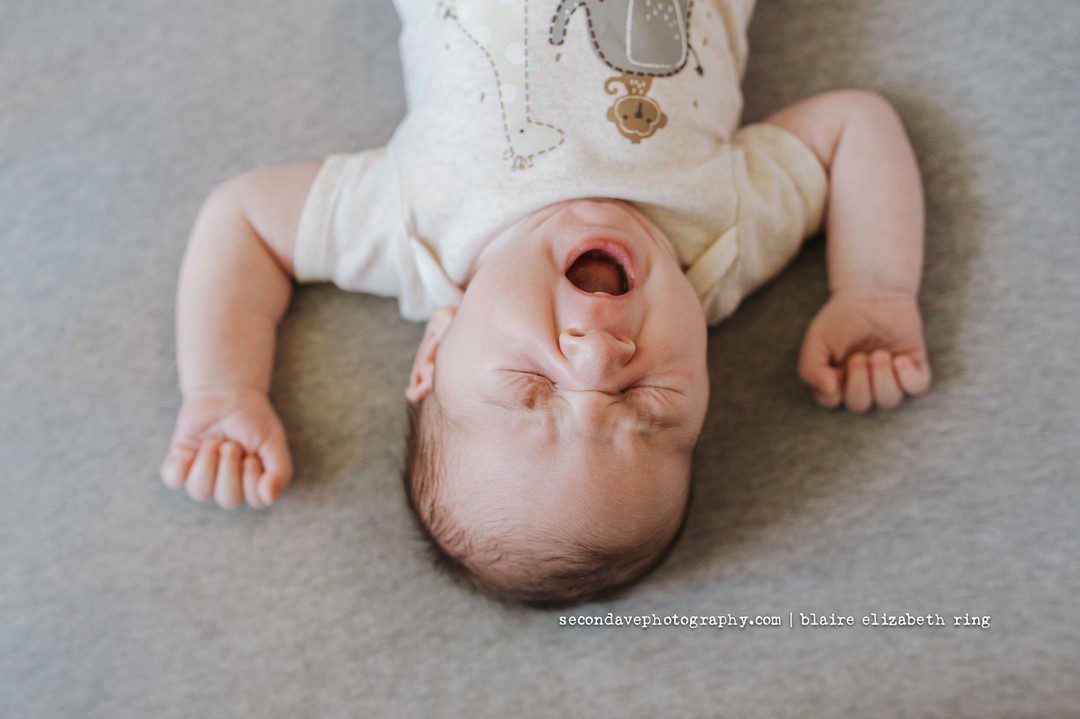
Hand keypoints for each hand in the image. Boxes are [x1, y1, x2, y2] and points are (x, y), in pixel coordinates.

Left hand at [160, 386, 292, 508]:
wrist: (226, 393)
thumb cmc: (253, 418)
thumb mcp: (273, 441)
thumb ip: (279, 471)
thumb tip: (269, 498)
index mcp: (255, 481)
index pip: (256, 500)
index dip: (252, 479)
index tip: (252, 455)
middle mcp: (229, 484)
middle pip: (228, 499)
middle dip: (229, 468)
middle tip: (231, 445)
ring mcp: (203, 476)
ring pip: (199, 491)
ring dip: (207, 463)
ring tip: (212, 442)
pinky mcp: (180, 464)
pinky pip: (174, 480)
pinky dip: (180, 467)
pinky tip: (189, 453)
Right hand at [798, 290, 931, 411]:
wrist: (873, 292)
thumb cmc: (842, 317)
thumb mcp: (817, 340)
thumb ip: (811, 370)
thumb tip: (828, 391)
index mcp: (836, 378)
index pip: (831, 402)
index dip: (832, 390)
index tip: (834, 366)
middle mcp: (863, 382)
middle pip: (860, 405)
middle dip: (859, 381)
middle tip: (859, 356)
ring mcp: (889, 376)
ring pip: (889, 400)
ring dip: (882, 378)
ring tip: (880, 354)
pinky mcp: (913, 366)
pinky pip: (917, 388)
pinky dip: (909, 377)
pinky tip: (899, 359)